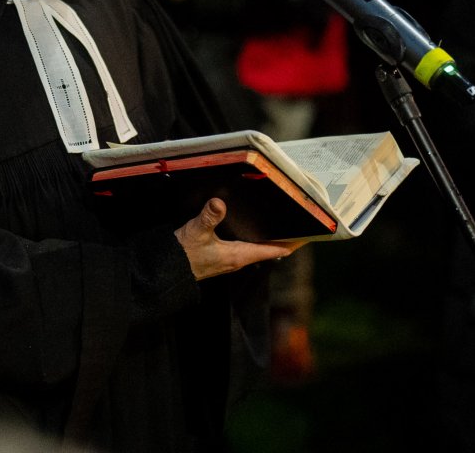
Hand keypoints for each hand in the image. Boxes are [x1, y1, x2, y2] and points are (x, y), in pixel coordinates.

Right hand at [175, 198, 301, 279]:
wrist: (167, 271)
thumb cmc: (183, 255)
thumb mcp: (196, 232)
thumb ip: (209, 217)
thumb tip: (219, 203)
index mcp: (238, 255)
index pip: (272, 250)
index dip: (291, 244)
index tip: (307, 237)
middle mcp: (237, 259)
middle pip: (268, 249)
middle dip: (284, 239)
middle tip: (300, 226)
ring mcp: (229, 259)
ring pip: (257, 248)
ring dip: (270, 240)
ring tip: (282, 227)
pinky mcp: (221, 256)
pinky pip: (246, 247)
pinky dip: (256, 239)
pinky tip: (253, 229)